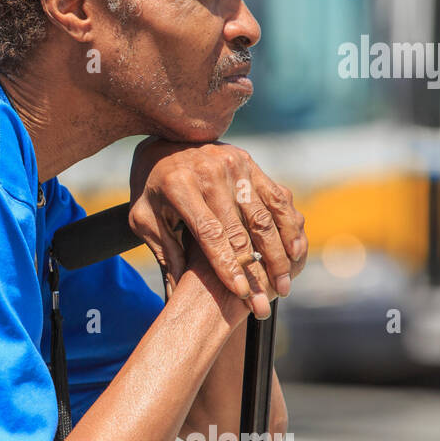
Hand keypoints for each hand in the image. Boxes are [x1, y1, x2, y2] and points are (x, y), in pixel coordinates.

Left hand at [129, 137, 307, 318]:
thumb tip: (175, 295)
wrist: (162, 140)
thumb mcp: (144, 219)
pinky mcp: (249, 163)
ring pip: (264, 215)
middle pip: (242, 229)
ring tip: (284, 283)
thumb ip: (164, 253)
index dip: (227, 265)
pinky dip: (288, 225)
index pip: (210, 234)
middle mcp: (210, 173)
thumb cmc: (150, 189)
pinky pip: (276, 196)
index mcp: (179, 187)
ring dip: (278, 252)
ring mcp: (233, 165)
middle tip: (267, 300)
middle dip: (257, 268)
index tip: (241, 293)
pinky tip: (295, 251)